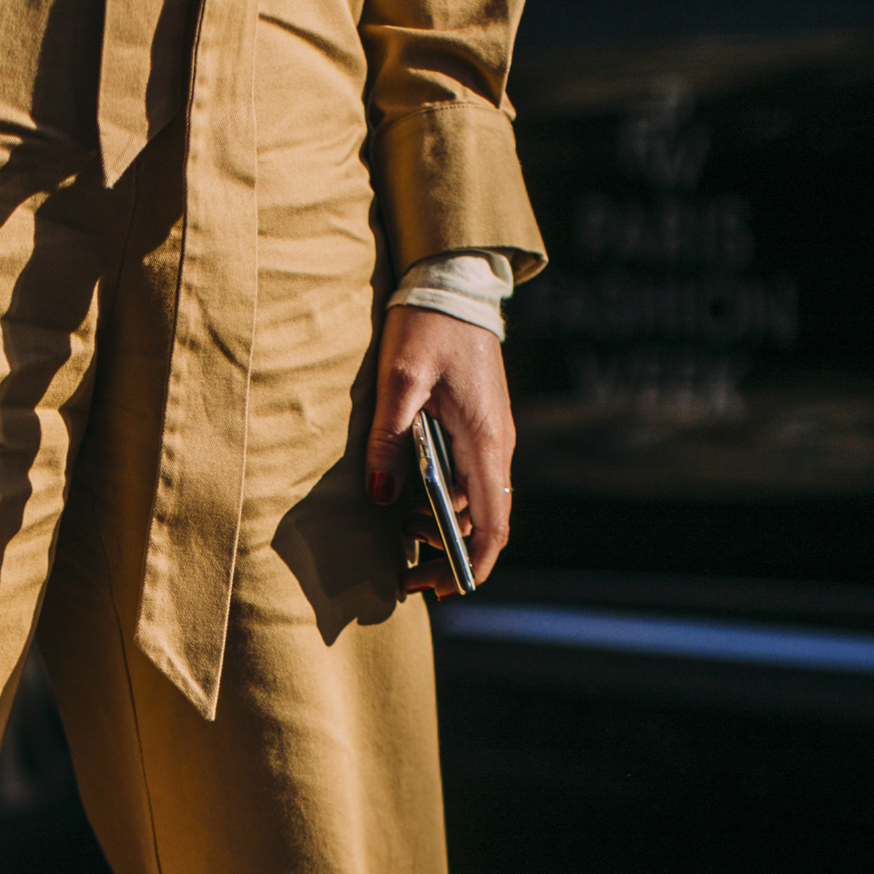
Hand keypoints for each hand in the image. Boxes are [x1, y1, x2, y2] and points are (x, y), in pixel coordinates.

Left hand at [366, 304, 514, 596]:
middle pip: (482, 520)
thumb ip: (387, 437)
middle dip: (449, 556)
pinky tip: (408, 507)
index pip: (493, 522)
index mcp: (484, 440)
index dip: (473, 564)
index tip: (446, 590)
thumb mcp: (399, 378)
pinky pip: (464, 479)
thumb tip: (378, 496)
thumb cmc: (428, 325)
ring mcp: (489, 437)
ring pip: (471, 502)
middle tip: (407, 579)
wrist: (454, 283)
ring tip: (399, 541)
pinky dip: (440, 502)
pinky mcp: (477, 427)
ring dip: (441, 529)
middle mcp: (495, 445)